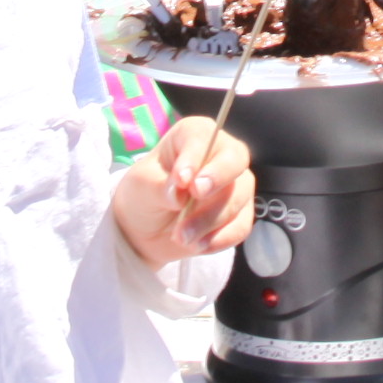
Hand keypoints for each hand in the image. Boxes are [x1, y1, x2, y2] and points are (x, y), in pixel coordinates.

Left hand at [113, 113, 253, 266]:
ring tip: (180, 237)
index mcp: (193, 136)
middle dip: (217, 179)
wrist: (145, 229)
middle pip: (235, 159)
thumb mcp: (141, 187)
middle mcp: (220, 155)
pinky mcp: (240, 214)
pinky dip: (220, 239)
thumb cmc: (143, 194)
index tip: (181, 179)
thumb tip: (179, 192)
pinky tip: (197, 246)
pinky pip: (241, 226)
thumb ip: (160, 186)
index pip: (204, 136)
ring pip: (237, 197)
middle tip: (196, 195)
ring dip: (209, 220)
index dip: (196, 156)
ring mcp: (235, 184)